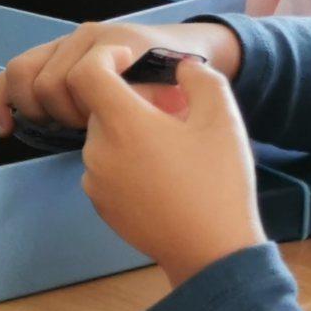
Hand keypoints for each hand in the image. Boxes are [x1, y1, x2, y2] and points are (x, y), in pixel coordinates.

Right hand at [0, 20, 243, 135]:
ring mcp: (63, 43)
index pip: (70, 80)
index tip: (100, 123)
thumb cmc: (180, 77)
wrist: (185, 51)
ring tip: (56, 126)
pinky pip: (12, 73)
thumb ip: (151, 98)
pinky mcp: (51, 56)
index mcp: (110, 41)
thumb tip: (125, 112)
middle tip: (84, 127)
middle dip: (57, 114)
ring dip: (32, 108)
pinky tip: (6, 128)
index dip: (78, 112)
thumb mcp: (178, 90)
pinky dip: (2, 101)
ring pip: (19, 73)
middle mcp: (82, 36)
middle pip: (41, 80)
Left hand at [71, 52, 266, 283]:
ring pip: (105, 137)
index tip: (128, 60)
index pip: (86, 72)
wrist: (210, 252)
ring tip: (173, 145)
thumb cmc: (218, 183)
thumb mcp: (223, 119)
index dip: (105, 57)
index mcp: (123, 123)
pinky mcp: (99, 204)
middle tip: (173, 110)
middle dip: (132, 100)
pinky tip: (162, 174)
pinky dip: (126, 159)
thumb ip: (200, 79)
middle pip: (100, 106)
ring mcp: (94, 180)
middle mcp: (97, 150)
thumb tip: (181, 67)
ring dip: (130, 131)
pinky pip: (105, 166)